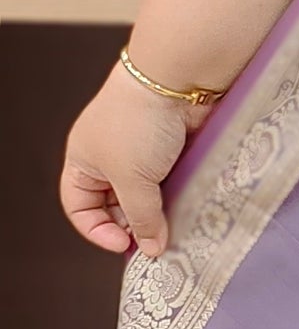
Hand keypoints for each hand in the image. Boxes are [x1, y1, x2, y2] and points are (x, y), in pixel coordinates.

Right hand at [60, 65, 199, 258]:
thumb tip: (151, 247)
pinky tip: (189, 206)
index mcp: (83, 161)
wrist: (177, 81)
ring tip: (174, 226)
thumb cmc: (138, 122)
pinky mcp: (172, 148)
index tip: (125, 244)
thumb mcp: (132, 179)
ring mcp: (142, 152)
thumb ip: (141, 217)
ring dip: (160, 211)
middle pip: (115, 204)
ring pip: (148, 195)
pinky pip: (172, 181)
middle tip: (155, 239)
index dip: (98, 230)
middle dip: (133, 223)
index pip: (80, 208)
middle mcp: (109, 157)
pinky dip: (179, 195)